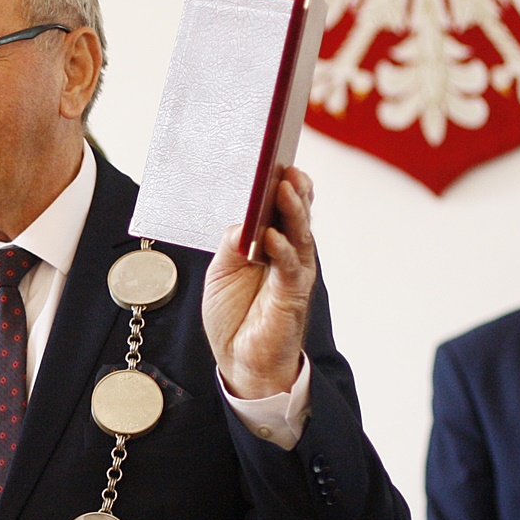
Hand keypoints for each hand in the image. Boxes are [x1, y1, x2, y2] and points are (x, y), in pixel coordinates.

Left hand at [202, 166, 316, 398]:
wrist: (241, 361)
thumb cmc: (233, 315)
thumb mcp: (221, 273)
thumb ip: (232, 245)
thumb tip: (243, 223)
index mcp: (271, 245)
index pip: (283, 209)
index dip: (284, 185)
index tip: (279, 159)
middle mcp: (288, 254)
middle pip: (296, 215)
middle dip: (294, 190)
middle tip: (287, 166)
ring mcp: (293, 274)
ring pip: (299, 235)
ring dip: (292, 211)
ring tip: (283, 188)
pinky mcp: (291, 296)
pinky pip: (288, 268)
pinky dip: (280, 250)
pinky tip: (269, 236)